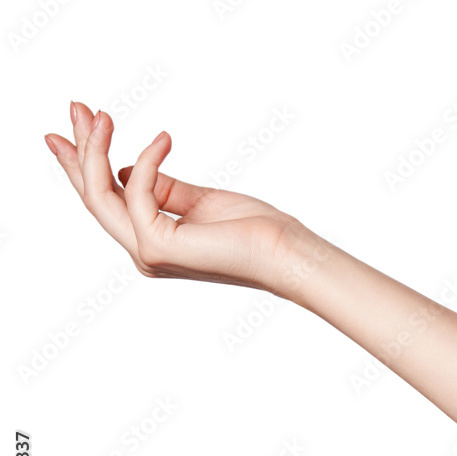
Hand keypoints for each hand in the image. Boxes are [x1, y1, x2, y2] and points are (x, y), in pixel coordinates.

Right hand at [45, 101, 318, 294]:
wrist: (284, 251)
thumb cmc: (254, 230)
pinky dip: (147, 160)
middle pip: (94, 197)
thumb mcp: (202, 201)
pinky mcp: (158, 246)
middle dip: (81, 150)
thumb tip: (128, 169)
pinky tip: (164, 137)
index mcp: (153, 243)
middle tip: (76, 106)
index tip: (77, 125)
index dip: (84, 164)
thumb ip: (165, 189)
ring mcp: (147, 253)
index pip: (108, 201)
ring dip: (96, 149)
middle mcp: (144, 252)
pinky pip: (137, 192)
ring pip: (100, 196)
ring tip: (103, 115)